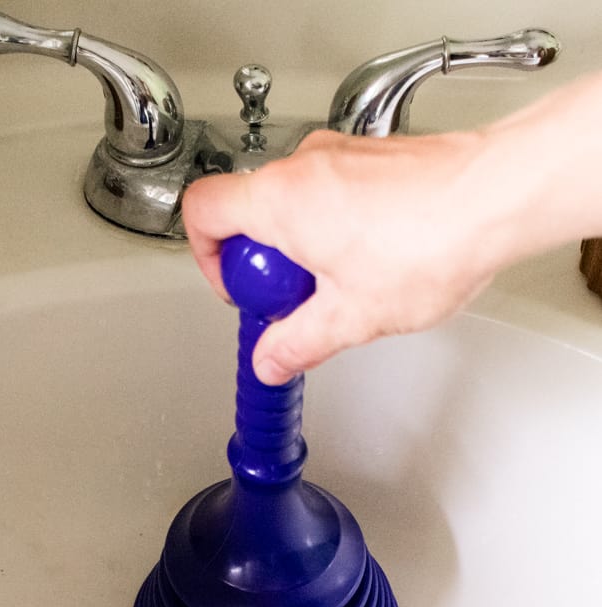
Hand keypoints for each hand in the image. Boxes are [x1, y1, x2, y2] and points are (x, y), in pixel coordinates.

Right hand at [183, 128, 503, 383]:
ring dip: (301, 249)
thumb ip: (298, 343)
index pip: (201, 212)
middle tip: (296, 301)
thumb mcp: (351, 317)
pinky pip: (328, 193)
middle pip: (248, 213)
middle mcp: (303, 165)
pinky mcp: (370, 157)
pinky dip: (333, 228)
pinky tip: (371, 262)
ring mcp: (338, 154)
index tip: (240, 291)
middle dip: (264, 265)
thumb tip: (271, 360)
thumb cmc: (432, 242)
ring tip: (342, 285)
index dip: (206, 259)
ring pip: (291, 205)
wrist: (497, 199)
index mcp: (280, 200)